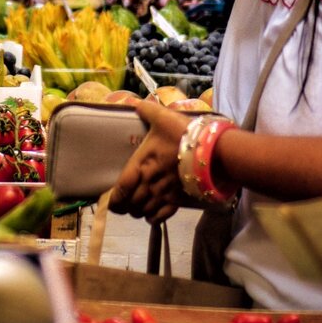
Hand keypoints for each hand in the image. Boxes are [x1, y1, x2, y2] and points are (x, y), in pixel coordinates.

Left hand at [109, 100, 189, 224]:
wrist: (211, 152)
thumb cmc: (182, 134)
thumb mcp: (162, 117)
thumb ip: (146, 110)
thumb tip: (136, 104)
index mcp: (141, 164)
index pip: (122, 188)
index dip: (114, 198)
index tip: (111, 201)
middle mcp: (150, 183)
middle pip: (131, 204)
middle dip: (125, 206)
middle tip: (123, 202)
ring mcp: (165, 194)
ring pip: (144, 211)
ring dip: (138, 211)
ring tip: (137, 206)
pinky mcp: (179, 200)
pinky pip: (162, 217)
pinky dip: (154, 218)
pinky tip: (151, 214)